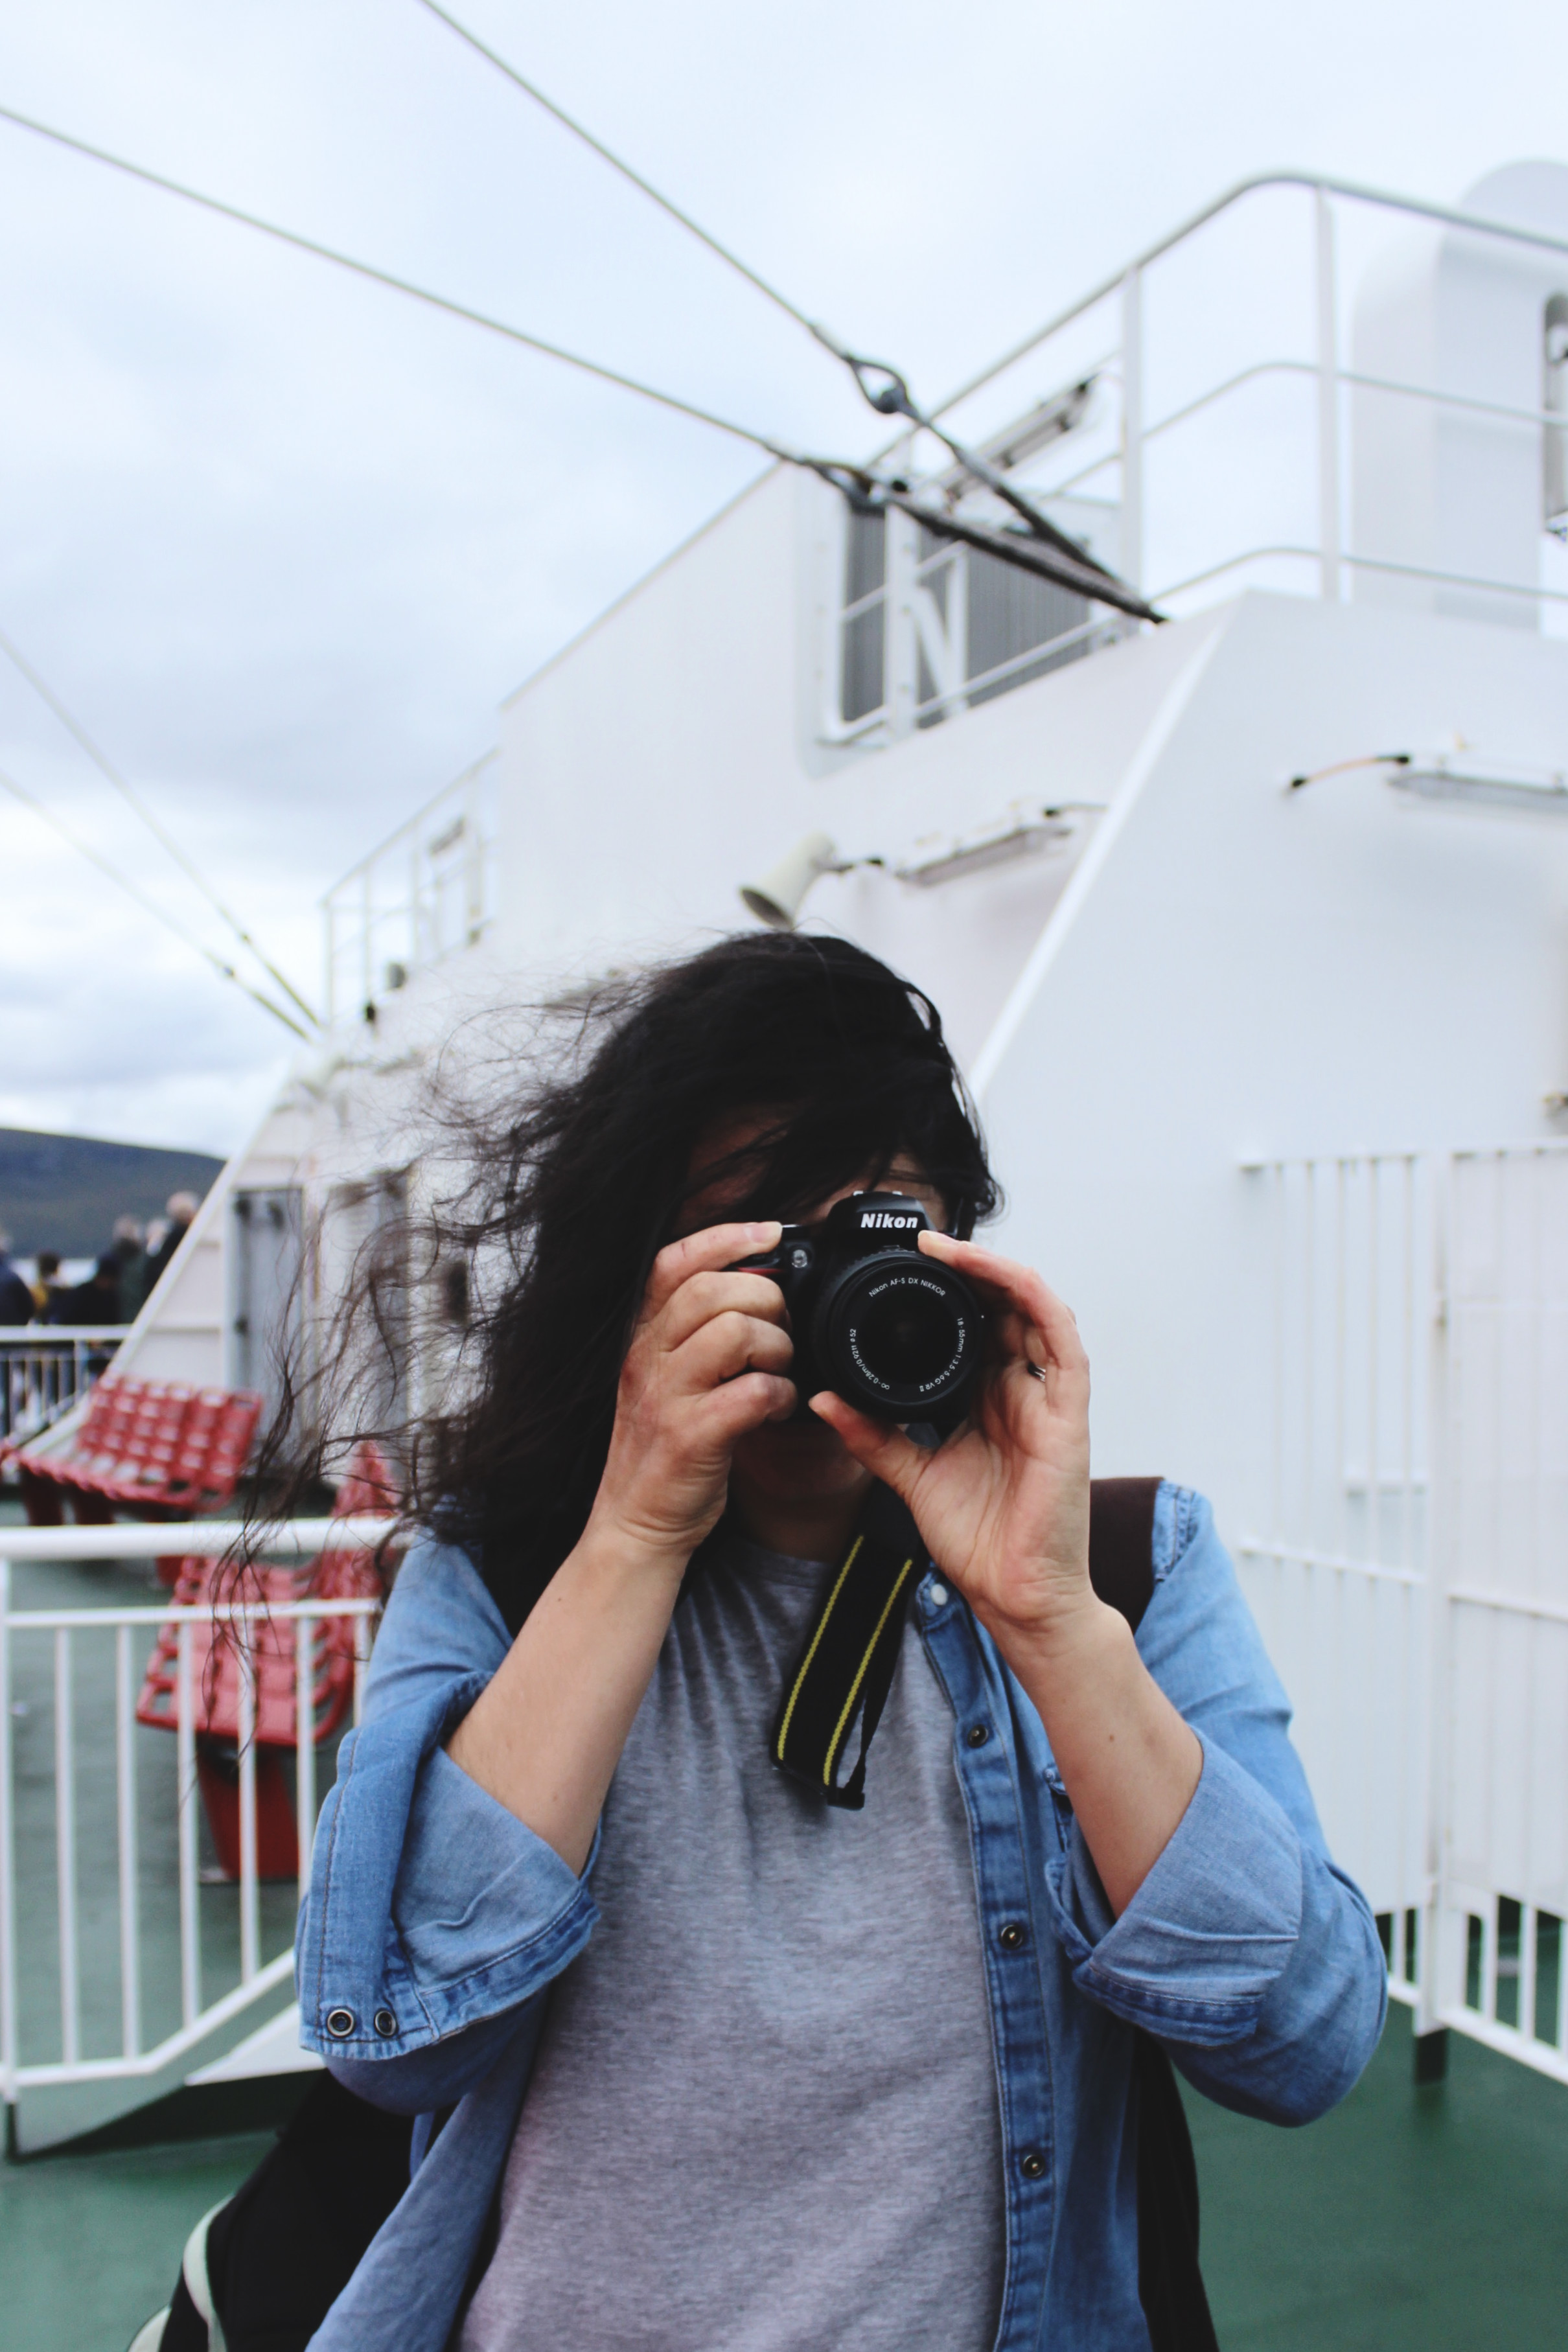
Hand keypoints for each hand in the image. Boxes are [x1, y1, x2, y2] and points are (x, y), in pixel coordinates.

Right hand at [588, 1221, 796, 1569]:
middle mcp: (647, 1361)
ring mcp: (666, 1398)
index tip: (771, 1231)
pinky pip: (749, 1392)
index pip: (674, 1263)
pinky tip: (774, 1408)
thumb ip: (697, 1337)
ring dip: (774, 1346)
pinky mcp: (690, 1438)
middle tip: (781, 1329)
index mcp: (643, 1341)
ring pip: (732, 1332)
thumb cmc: (664, 1452)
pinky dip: (778, 1395)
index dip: (724, 1237)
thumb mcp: (666, 1381)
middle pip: (711, 1290)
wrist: (635, 1526)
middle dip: (765, 1298)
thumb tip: (759, 1292)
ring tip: (778, 1370)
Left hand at [808, 1233, 1092, 1645]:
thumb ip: (872, 1435)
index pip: (973, 1326)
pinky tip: (1007, 1279)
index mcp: (987, 1401)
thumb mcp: (910, 1476)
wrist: (1014, 1596)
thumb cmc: (977, 1542)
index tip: (905, 1265)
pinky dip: (1036, 1303)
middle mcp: (1019, 1391)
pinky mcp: (1069, 1415)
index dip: (947, 1290)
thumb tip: (825, 1398)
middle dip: (968, 1269)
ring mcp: (1046, 1400)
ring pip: (1034, 1311)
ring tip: (952, 1250)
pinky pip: (1063, 1345)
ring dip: (996, 1273)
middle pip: (1003, 1307)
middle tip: (925, 1243)